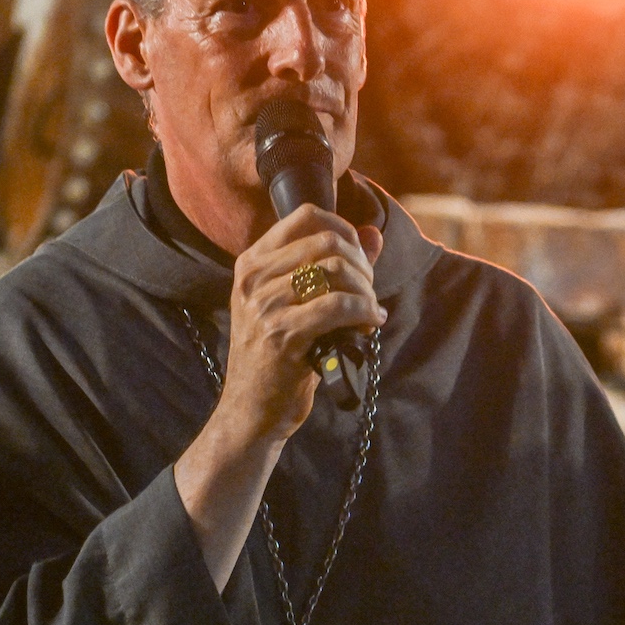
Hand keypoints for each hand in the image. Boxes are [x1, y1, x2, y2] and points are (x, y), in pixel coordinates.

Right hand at [216, 204, 384, 449]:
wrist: (251, 409)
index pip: (304, 216)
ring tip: (369, 311)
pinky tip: (370, 324)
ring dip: (365, 291)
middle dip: (361, 265)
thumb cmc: (277, 355)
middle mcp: (253, 278)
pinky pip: (338, 306)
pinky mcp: (282, 334)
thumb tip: (373, 233)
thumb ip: (332, 264)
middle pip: (328, 242)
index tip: (360, 256)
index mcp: (252, 263)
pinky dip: (364, 312)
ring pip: (336, 271)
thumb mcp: (293, 304)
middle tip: (369, 291)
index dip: (345, 228)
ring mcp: (264, 306)